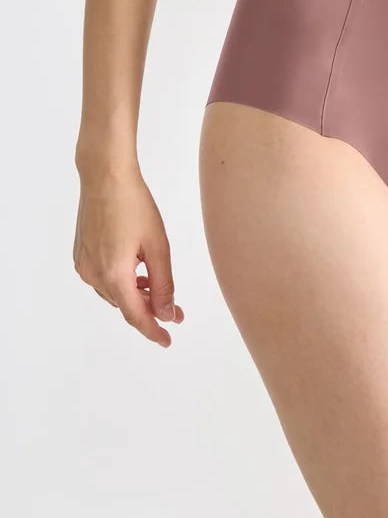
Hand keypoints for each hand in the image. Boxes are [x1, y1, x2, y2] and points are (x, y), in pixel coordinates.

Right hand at [73, 168, 183, 346]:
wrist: (105, 177)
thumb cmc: (134, 205)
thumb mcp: (158, 246)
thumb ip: (163, 283)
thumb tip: (166, 313)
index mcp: (113, 274)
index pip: (135, 315)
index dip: (153, 331)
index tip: (167, 340)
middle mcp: (93, 274)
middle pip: (124, 304)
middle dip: (150, 310)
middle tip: (176, 311)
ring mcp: (84, 265)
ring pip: (114, 293)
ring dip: (136, 296)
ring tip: (158, 290)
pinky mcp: (81, 254)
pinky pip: (104, 279)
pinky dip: (123, 282)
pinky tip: (138, 273)